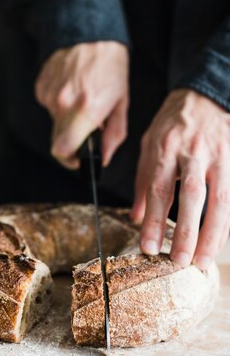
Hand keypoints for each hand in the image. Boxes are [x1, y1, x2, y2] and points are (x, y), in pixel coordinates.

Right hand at [34, 41, 128, 168]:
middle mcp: (64, 104)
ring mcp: (49, 94)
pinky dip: (59, 102)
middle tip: (84, 127)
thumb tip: (104, 157)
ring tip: (81, 98)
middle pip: (56, 140)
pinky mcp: (41, 86)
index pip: (62, 150)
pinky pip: (48, 105)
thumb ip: (114, 135)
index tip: (76, 159)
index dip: (68, 160)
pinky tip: (71, 88)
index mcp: (87, 110)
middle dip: (70, 140)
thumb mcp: (121, 103)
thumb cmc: (110, 67)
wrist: (91, 35)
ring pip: (54, 121)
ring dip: (66, 117)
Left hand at [130, 89, 229, 269]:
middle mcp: (193, 152)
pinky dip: (227, 222)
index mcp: (166, 148)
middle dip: (187, 231)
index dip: (154, 220)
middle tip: (179, 261)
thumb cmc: (173, 122)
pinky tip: (219, 241)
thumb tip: (135, 217)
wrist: (205, 94)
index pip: (159, 188)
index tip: (148, 247)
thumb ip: (143, 180)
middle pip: (192, 195)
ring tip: (202, 261)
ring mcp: (219, 156)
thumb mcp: (149, 143)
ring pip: (220, 198)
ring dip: (212, 233)